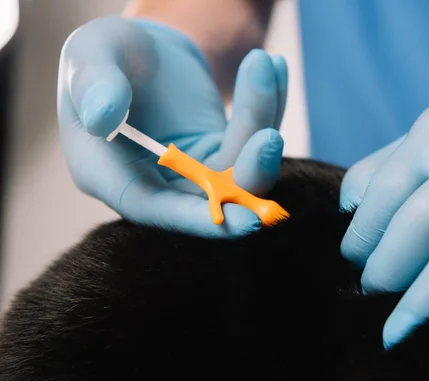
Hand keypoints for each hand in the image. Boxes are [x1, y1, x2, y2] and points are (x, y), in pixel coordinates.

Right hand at [57, 17, 286, 237]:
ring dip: (262, 119)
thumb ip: (93, 84)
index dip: (199, 220)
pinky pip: (253, 140)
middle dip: (248, 172)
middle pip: (211, 198)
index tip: (246, 221)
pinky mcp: (221, 153)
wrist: (140, 48)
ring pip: (242, 166)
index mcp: (106, 173)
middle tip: (270, 137)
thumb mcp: (90, 57)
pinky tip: (276, 67)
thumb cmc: (105, 55)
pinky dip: (269, 104)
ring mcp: (194, 172)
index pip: (153, 209)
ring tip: (265, 64)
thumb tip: (102, 115)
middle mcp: (154, 183)